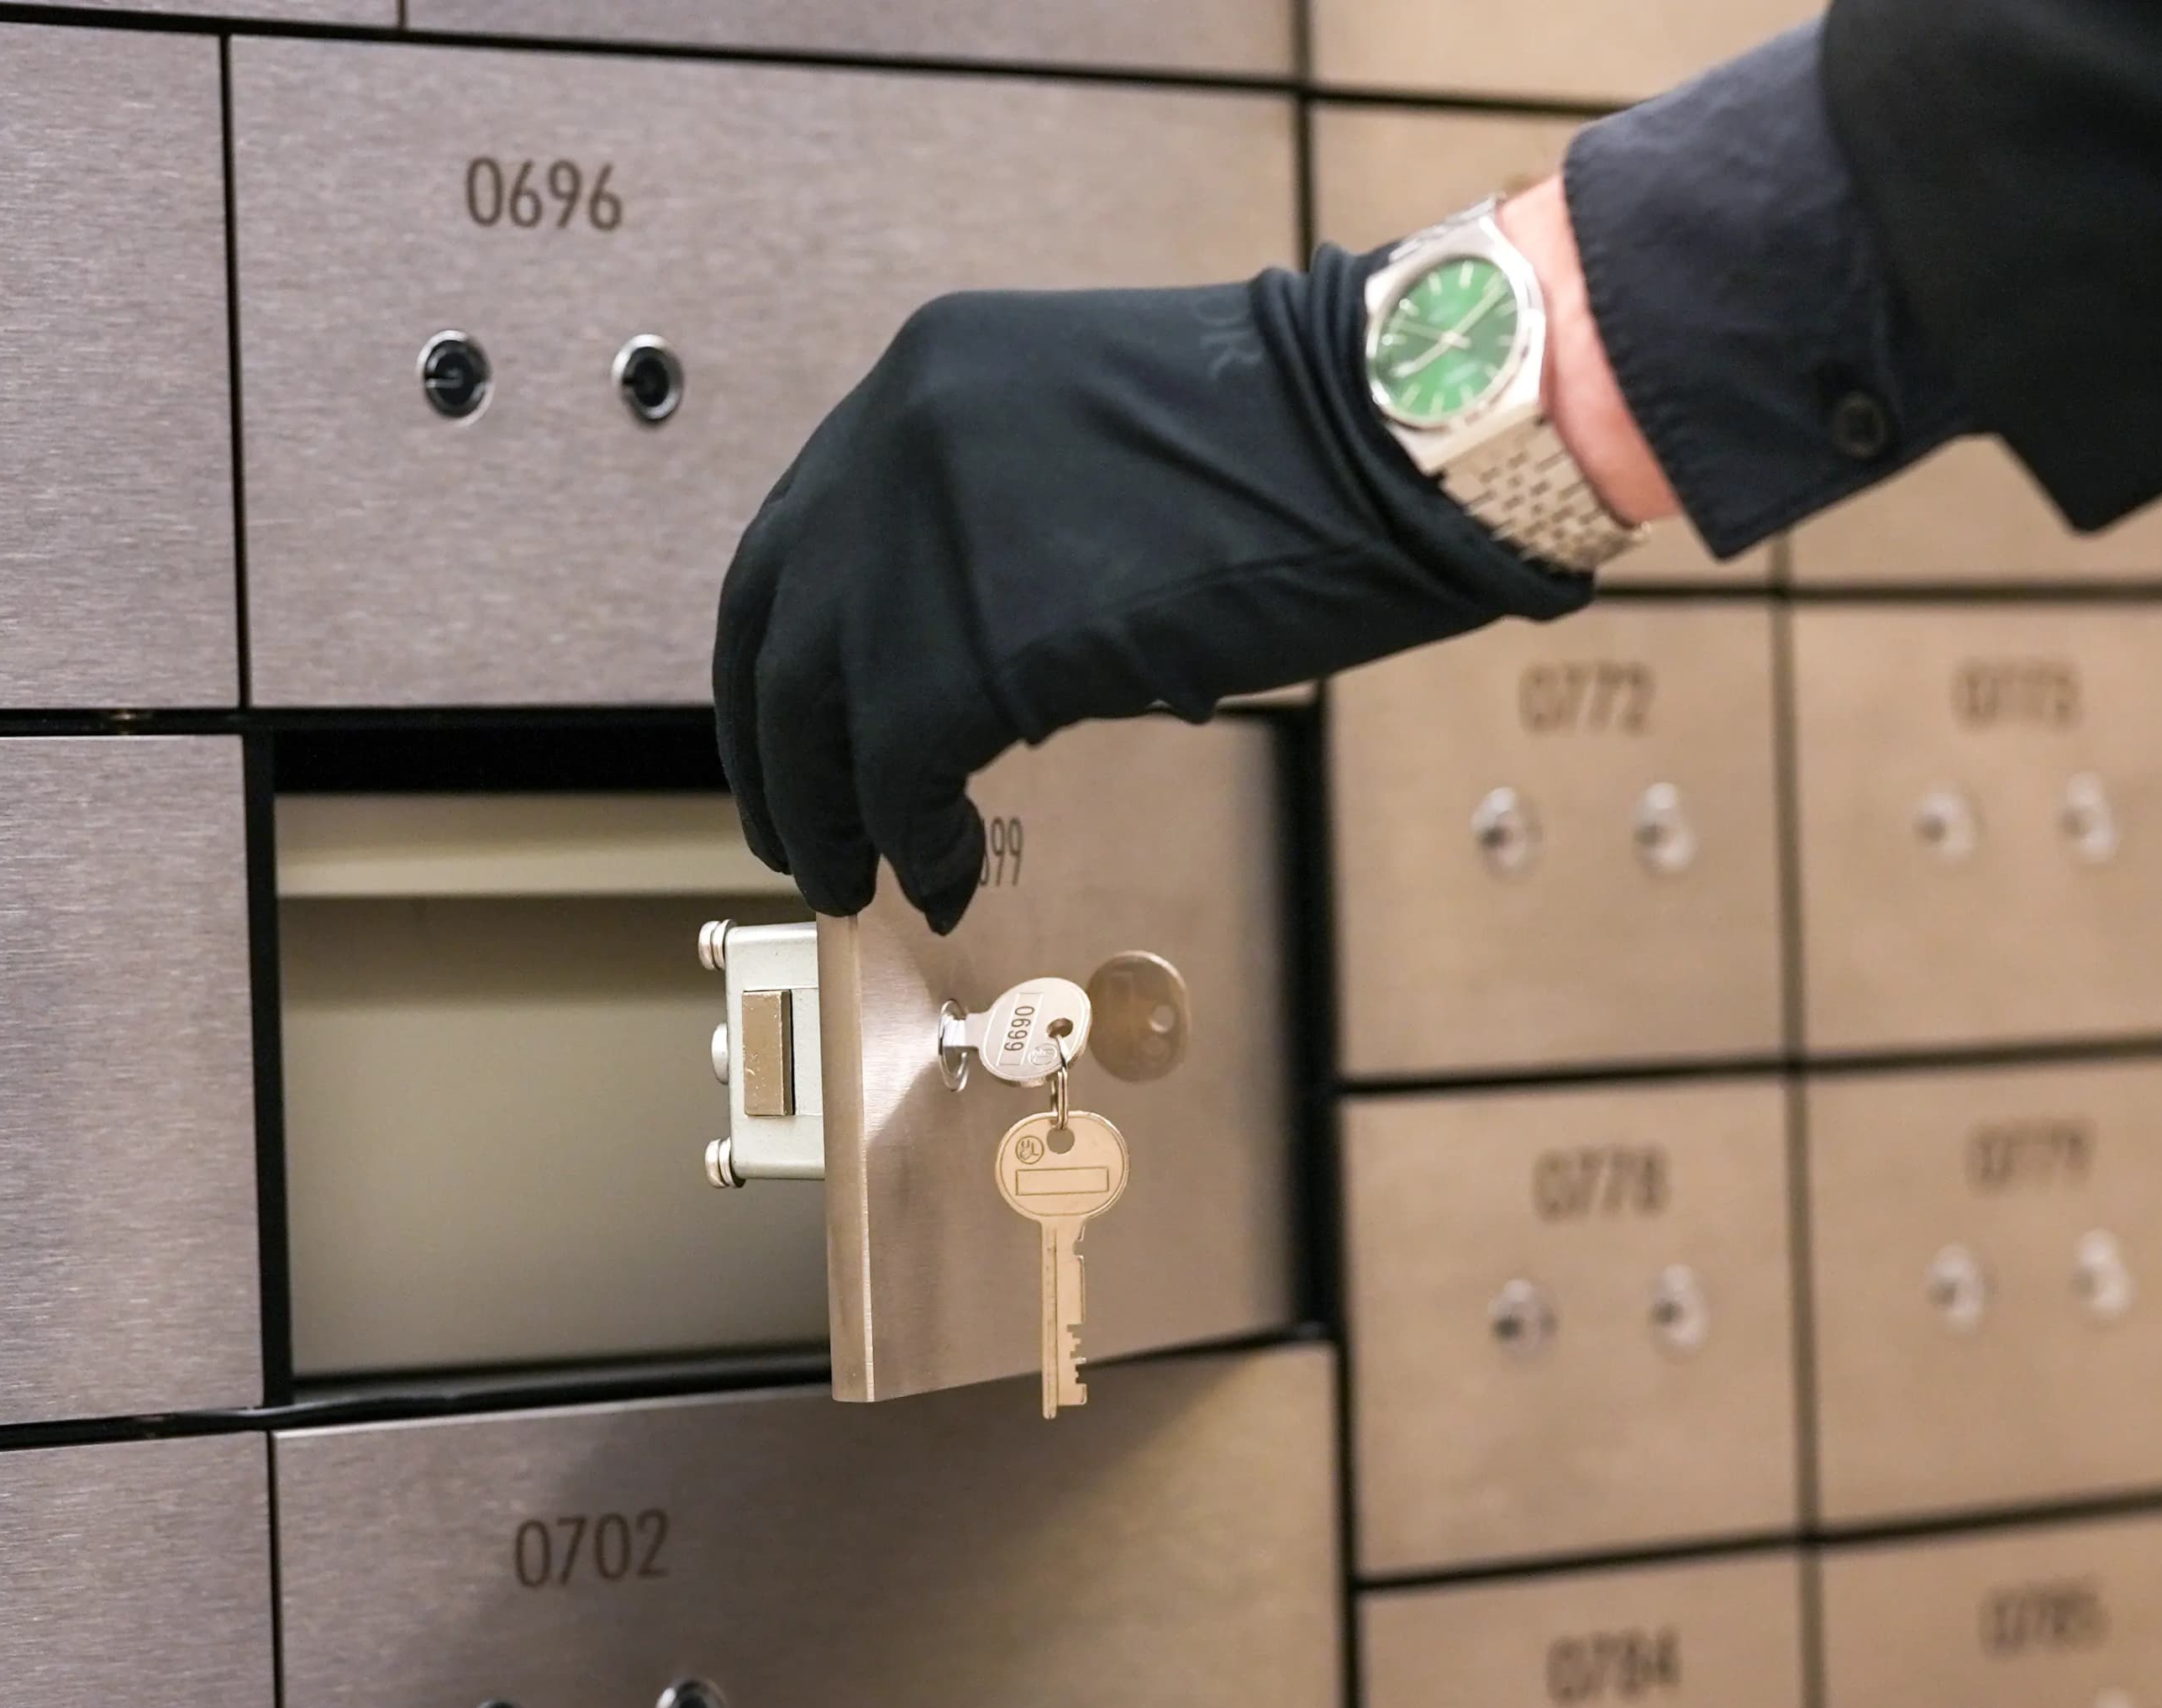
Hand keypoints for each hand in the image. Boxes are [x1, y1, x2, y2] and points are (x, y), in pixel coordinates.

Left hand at [713, 242, 1592, 932]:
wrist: (1388, 441)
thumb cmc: (1290, 455)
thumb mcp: (1088, 447)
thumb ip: (988, 523)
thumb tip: (941, 655)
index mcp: (922, 377)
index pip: (795, 539)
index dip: (782, 659)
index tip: (794, 736)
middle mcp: (894, 439)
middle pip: (773, 628)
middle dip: (778, 751)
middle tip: (803, 835)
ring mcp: (924, 534)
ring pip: (818, 708)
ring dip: (834, 814)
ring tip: (860, 877)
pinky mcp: (977, 635)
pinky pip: (897, 765)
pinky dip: (911, 835)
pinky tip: (941, 872)